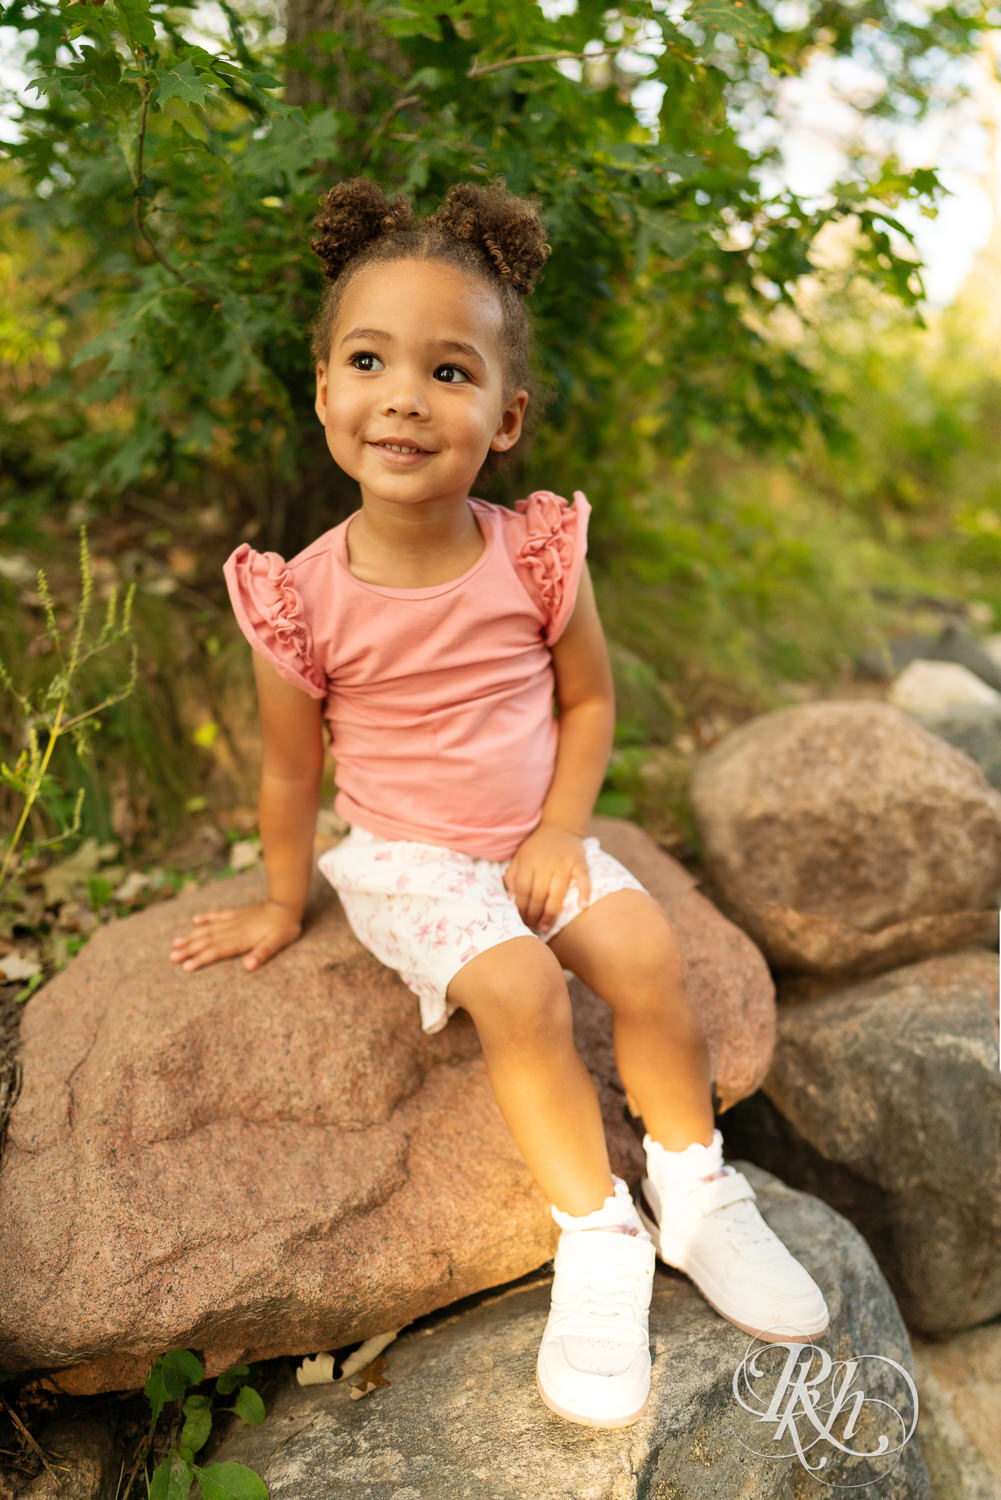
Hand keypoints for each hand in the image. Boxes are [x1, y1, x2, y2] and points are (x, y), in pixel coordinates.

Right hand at [170, 900, 301, 972]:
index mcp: (241, 939)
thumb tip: (248, 967)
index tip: (186, 966)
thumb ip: (262, 954)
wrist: (287, 904)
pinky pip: (218, 915)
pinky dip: (206, 918)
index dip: (201, 959)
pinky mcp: (236, 913)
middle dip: (189, 950)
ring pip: (208, 929)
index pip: (216, 951)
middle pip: (207, 941)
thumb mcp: (277, 943)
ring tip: (175, 942)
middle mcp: (233, 930)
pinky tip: (195, 920)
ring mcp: (233, 920)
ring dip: (192, 936)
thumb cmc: (284, 927)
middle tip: (172, 957)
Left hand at [503, 823, 590, 933]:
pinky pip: (583, 879)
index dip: (520, 909)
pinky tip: (582, 906)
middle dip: (533, 915)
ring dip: (550, 913)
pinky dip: (584, 892)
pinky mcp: (579, 862)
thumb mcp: (519, 857)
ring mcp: (563, 864)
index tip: (521, 922)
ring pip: (556, 893)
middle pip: (537, 895)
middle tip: (532, 928)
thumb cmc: (537, 846)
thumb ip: (512, 876)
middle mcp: (545, 864)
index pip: (522, 891)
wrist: (560, 826)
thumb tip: (511, 900)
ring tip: (545, 927)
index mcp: (528, 862)